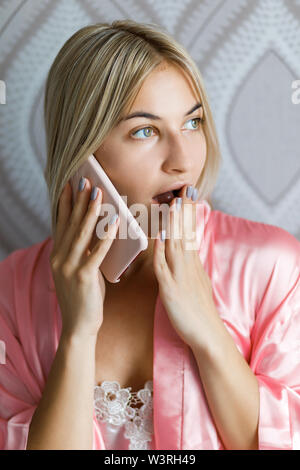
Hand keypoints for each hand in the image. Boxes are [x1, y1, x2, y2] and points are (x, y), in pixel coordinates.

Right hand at [49, 177, 119, 337]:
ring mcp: (70, 267)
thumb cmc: (84, 297)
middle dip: (80, 201)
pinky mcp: (84, 277)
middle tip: (87, 181)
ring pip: (82, 233)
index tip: (72, 185)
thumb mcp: (79, 271)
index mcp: (58, 255)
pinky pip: (96, 252)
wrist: (79, 326)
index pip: (62, 223)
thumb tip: (98, 231)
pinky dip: (105, 236)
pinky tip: (114, 222)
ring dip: (91, 212)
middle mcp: (60, 258)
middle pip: (71, 223)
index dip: (67, 203)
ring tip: (99, 194)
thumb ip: (84, 252)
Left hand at [153, 185, 218, 348]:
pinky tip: (159, 239)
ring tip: (171, 205)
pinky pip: (165, 268)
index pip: (190, 233)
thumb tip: (187, 252)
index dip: (188, 214)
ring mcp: (181, 277)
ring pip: (176, 245)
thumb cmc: (199, 312)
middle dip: (183, 212)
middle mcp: (189, 267)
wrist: (208, 336)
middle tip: (181, 190)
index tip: (186, 195)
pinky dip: (162, 251)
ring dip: (173, 225)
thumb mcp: (197, 283)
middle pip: (185, 234)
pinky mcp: (172, 290)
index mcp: (193, 264)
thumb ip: (190, 266)